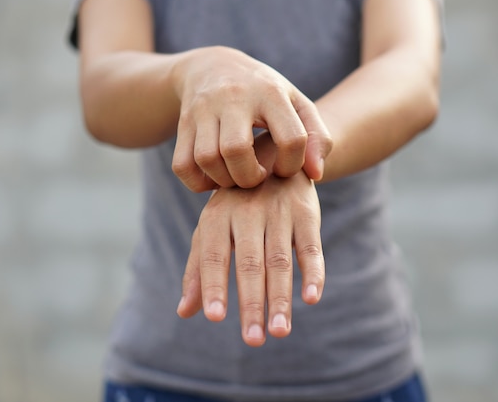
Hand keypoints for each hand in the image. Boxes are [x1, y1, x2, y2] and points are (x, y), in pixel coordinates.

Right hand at [171, 46, 331, 191]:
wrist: (213, 66)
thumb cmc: (265, 93)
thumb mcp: (296, 104)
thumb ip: (316, 137)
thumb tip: (315, 175)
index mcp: (270, 93)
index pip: (291, 138)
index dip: (292, 165)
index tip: (286, 168)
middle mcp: (233, 97)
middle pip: (236, 150)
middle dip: (249, 177)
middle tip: (257, 177)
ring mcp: (203, 109)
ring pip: (207, 158)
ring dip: (224, 180)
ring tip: (237, 176)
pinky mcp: (182, 123)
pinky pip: (183, 165)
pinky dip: (198, 182)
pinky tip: (215, 176)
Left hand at [176, 167, 324, 346]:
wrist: (273, 156)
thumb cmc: (236, 205)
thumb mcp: (213, 228)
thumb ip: (199, 268)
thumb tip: (184, 311)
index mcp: (216, 217)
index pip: (213, 256)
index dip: (213, 286)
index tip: (215, 318)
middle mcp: (245, 212)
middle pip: (249, 264)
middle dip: (252, 303)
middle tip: (253, 340)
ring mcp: (277, 211)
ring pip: (280, 261)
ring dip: (281, 297)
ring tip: (279, 331)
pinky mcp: (305, 211)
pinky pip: (310, 245)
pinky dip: (313, 271)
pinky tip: (312, 298)